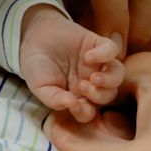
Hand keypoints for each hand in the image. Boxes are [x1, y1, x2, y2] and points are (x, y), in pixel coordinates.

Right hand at [19, 4, 123, 122]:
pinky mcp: (97, 44)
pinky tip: (88, 56)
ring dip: (110, 80)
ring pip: (117, 74)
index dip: (85, 112)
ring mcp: (97, 63)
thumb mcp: (40, 87)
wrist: (32, 38)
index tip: (74, 104)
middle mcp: (91, 81)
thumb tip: (71, 105)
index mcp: (78, 96)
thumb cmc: (36, 66)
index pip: (90, 111)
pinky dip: (105, 54)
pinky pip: (112, 50)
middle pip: (109, 95)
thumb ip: (54, 99)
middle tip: (83, 87)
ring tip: (94, 77)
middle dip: (99, 96)